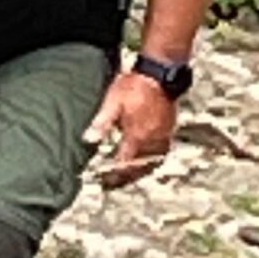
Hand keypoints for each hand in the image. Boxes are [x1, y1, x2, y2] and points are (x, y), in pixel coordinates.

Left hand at [83, 68, 178, 189]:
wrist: (160, 73)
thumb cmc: (136, 85)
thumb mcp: (113, 102)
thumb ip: (102, 123)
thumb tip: (89, 139)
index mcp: (137, 136)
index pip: (124, 164)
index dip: (114, 175)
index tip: (105, 182)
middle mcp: (151, 140)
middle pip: (138, 168)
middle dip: (125, 178)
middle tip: (113, 183)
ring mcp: (162, 136)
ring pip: (151, 163)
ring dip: (139, 172)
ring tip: (127, 176)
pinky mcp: (169, 130)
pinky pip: (161, 153)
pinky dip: (152, 161)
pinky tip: (145, 160)